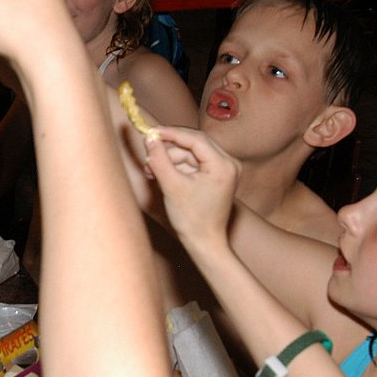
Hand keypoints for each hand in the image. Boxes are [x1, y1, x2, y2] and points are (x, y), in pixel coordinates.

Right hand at [143, 124, 240, 252]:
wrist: (204, 243)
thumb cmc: (192, 220)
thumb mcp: (172, 186)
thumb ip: (159, 159)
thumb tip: (149, 139)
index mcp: (223, 165)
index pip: (195, 139)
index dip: (171, 133)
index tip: (151, 132)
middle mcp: (229, 163)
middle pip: (193, 145)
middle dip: (169, 151)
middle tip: (148, 157)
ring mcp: (224, 169)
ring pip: (191, 154)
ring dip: (171, 160)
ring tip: (152, 172)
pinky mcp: (217, 175)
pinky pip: (194, 163)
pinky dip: (178, 167)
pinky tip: (163, 175)